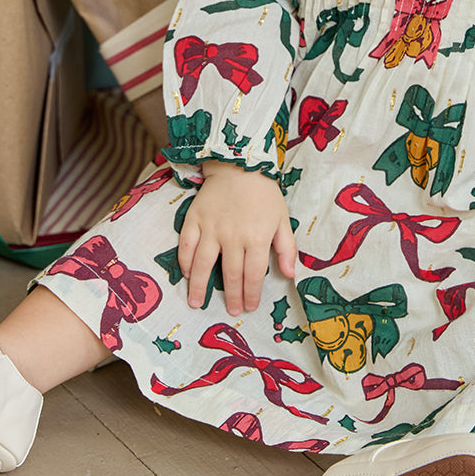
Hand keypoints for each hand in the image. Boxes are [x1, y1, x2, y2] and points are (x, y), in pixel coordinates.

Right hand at [177, 161, 295, 314]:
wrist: (240, 163)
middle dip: (231, 296)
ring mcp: (211, 228)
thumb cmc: (265, 194)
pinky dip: (185, 262)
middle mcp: (233, 236)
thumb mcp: (283, 219)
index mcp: (257, 238)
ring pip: (203, 264)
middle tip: (230, 311)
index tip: (249, 307)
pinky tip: (186, 274)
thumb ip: (287, 248)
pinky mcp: (194, 218)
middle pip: (230, 274)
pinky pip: (186, 245)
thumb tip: (289, 275)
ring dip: (200, 287)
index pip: (253, 274)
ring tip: (196, 303)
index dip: (252, 294)